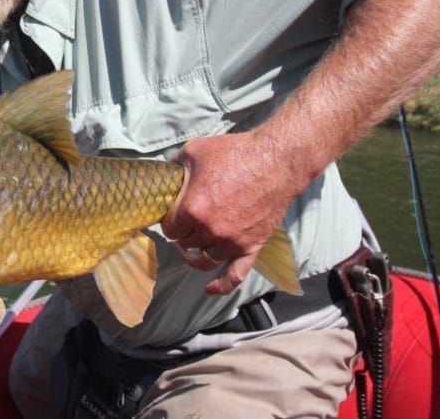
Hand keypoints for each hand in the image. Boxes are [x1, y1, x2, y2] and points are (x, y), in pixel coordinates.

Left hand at [161, 130, 303, 295]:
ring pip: (205, 258)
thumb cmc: (234, 153)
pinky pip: (235, 276)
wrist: (276, 160)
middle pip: (185, 243)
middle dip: (184, 231)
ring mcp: (232, 242)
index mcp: (192, 209)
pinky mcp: (251, 247)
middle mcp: (210, 231)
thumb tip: (163, 174)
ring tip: (195, 240)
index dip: (169, 220)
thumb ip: (173, 166)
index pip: (169, 228)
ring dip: (199, 249)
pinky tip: (209, 289)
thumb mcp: (194, 151)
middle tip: (187, 219)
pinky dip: (221, 286)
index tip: (174, 212)